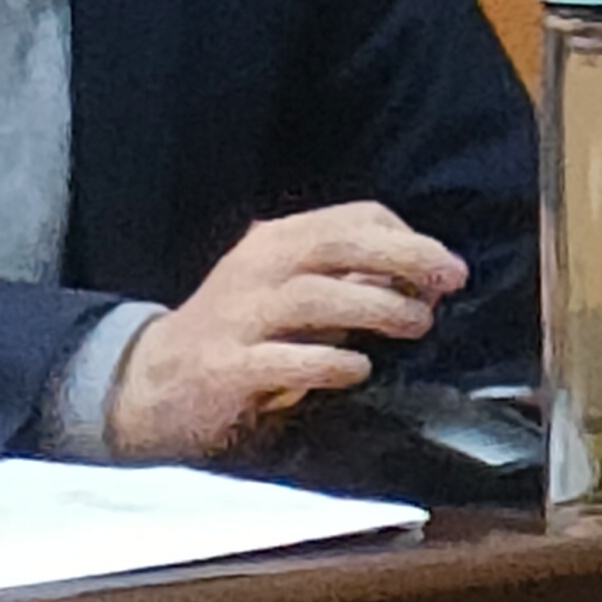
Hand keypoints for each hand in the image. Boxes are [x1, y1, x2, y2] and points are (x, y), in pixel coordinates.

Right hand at [105, 203, 467, 465]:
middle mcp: (256, 270)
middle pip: (336, 245)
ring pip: (314, 296)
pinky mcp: (227, 369)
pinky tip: (358, 370)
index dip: (404, 237)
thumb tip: (419, 286)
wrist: (151, 383)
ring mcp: (238, 318)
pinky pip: (284, 361)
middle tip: (451, 278)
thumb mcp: (284, 295)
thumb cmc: (235, 336)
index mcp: (273, 244)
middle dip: (403, 257)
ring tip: (417, 323)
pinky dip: (328, 363)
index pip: (349, 219)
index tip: (443, 266)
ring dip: (375, 307)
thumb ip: (342, 285)